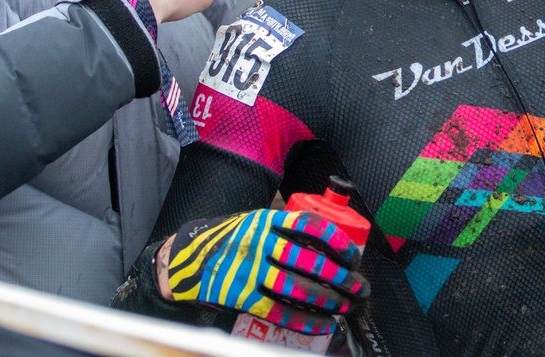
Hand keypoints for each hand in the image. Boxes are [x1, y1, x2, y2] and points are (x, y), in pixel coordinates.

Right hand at [158, 209, 368, 334]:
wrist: (185, 259)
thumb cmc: (228, 240)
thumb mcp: (254, 223)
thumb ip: (283, 230)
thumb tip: (325, 246)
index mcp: (266, 221)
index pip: (310, 226)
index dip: (336, 241)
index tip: (353, 255)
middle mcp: (259, 244)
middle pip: (309, 261)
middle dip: (340, 277)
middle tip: (360, 287)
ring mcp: (249, 271)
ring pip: (297, 288)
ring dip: (327, 299)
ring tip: (345, 306)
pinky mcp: (241, 296)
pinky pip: (278, 311)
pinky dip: (304, 320)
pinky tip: (322, 324)